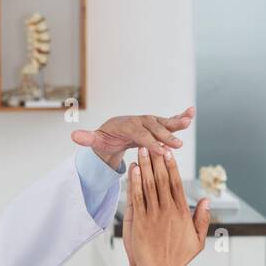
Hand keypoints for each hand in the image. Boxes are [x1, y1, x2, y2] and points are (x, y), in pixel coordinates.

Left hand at [71, 106, 194, 170]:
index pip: (139, 135)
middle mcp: (139, 120)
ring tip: (189, 120)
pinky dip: (180, 117)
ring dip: (176, 122)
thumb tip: (73, 136)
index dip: (149, 143)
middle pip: (154, 128)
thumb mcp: (95, 140)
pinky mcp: (155, 124)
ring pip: (163, 122)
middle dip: (165, 136)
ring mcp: (148, 121)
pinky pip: (168, 120)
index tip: (160, 151)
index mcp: (126, 126)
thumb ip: (88, 138)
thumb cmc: (105, 138)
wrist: (112, 132)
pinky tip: (191, 113)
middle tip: (177, 145)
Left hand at [126, 147, 209, 265]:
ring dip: (145, 165)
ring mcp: (152, 216)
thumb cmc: (176, 259)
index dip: (172, 166)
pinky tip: (133, 169)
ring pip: (149, 185)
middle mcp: (168, 212)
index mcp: (182, 213)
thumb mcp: (197, 241)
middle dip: (157, 160)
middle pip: (162, 179)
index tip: (169, 152)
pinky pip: (137, 197)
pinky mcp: (139, 222)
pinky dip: (135, 182)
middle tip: (152, 143)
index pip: (177, 184)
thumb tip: (206, 199)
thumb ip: (202, 219)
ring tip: (141, 149)